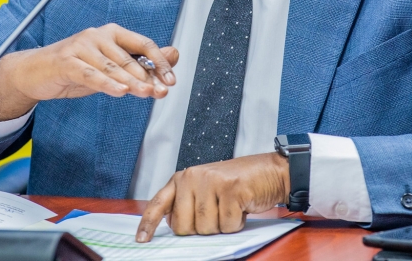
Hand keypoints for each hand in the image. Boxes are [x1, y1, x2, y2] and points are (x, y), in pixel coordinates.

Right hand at [0, 23, 178, 121]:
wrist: (35, 72)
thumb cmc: (76, 68)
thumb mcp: (110, 67)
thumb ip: (140, 62)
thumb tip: (174, 54)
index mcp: (112, 33)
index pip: (143, 44)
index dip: (160, 61)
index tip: (171, 80)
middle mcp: (98, 35)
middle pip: (129, 58)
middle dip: (148, 77)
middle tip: (161, 92)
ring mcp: (81, 47)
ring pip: (112, 66)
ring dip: (131, 82)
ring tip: (146, 93)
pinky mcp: (66, 61)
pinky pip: (90, 74)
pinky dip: (107, 83)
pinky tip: (120, 91)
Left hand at [135, 153, 289, 241]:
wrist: (269, 171)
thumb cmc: (237, 185)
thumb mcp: (206, 189)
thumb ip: (187, 204)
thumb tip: (173, 227)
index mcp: (183, 178)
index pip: (159, 203)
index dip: (148, 224)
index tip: (141, 240)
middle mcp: (192, 177)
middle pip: (185, 226)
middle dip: (202, 228)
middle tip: (217, 212)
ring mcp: (211, 182)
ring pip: (206, 228)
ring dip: (222, 225)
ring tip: (231, 207)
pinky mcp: (230, 189)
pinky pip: (227, 225)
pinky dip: (237, 223)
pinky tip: (242, 206)